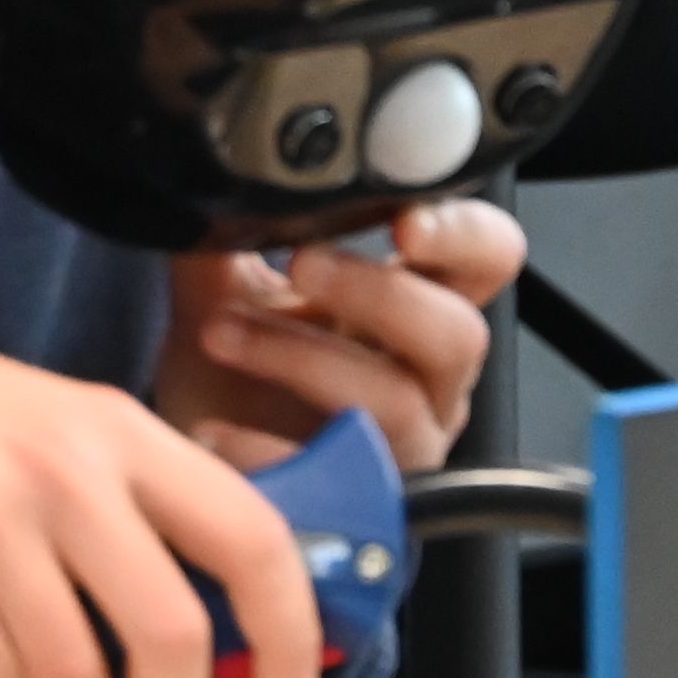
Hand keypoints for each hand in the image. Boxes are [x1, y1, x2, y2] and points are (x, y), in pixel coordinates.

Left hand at [158, 195, 518, 474]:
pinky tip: (216, 430)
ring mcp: (400, 448)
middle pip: (459, 335)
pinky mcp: (358, 506)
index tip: (405, 219)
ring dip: (300, 354)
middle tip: (300, 263)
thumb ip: (233, 226)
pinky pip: (337, 481)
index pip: (488, 259)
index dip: (465, 236)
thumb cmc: (227, 373)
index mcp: (412, 308)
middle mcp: (425, 381)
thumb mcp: (224, 284)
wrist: (189, 463)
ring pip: (393, 400)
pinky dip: (268, 449)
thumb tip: (214, 170)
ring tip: (221, 332)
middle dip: (376, 292)